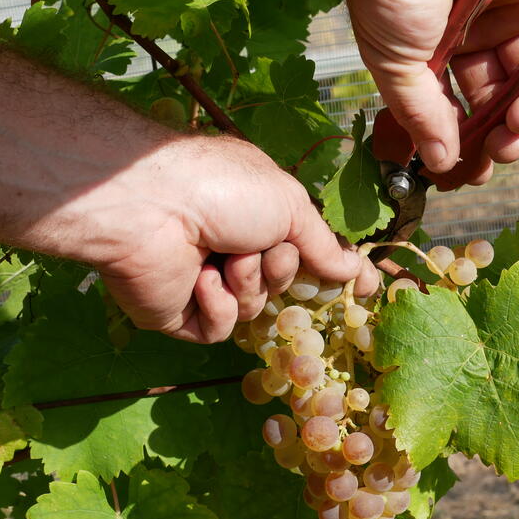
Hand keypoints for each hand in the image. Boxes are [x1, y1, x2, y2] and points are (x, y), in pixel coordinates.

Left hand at [91, 136, 378, 342]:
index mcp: (254, 215)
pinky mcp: (179, 314)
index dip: (332, 270)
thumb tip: (358, 269)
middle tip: (265, 248)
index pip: (303, 251)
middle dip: (280, 270)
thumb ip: (323, 244)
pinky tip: (202, 279)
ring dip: (248, 283)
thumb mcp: (289, 207)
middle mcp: (229, 248)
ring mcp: (203, 283)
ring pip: (253, 309)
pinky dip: (218, 305)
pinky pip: (220, 327)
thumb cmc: (223, 190)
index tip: (365, 287)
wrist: (153, 206)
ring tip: (225, 257)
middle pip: (280, 285)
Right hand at [343, 0, 518, 183]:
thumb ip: (422, 115)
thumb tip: (440, 163)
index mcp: (435, 52)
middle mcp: (475, 36)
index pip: (462, 108)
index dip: (471, 142)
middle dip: (506, 134)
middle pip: (503, 99)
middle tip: (502, 150)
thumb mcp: (396, 65)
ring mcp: (512, 16)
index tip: (475, 171)